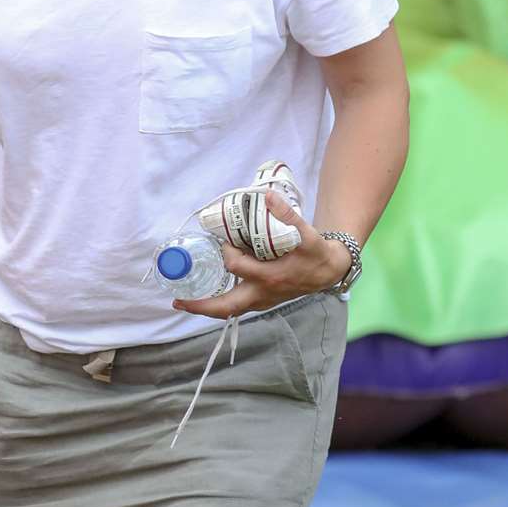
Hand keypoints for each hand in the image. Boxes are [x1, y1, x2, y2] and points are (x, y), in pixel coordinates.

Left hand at [173, 190, 351, 319]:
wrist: (329, 271)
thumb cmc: (316, 253)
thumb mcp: (307, 233)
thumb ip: (287, 215)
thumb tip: (267, 195)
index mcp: (270, 277)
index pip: (237, 266)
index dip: (227, 252)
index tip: (225, 240)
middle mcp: (262, 293)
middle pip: (226, 307)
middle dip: (200, 306)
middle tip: (177, 301)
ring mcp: (262, 301)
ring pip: (230, 311)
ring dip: (207, 308)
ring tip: (184, 302)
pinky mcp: (262, 301)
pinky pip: (236, 307)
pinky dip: (220, 304)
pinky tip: (206, 296)